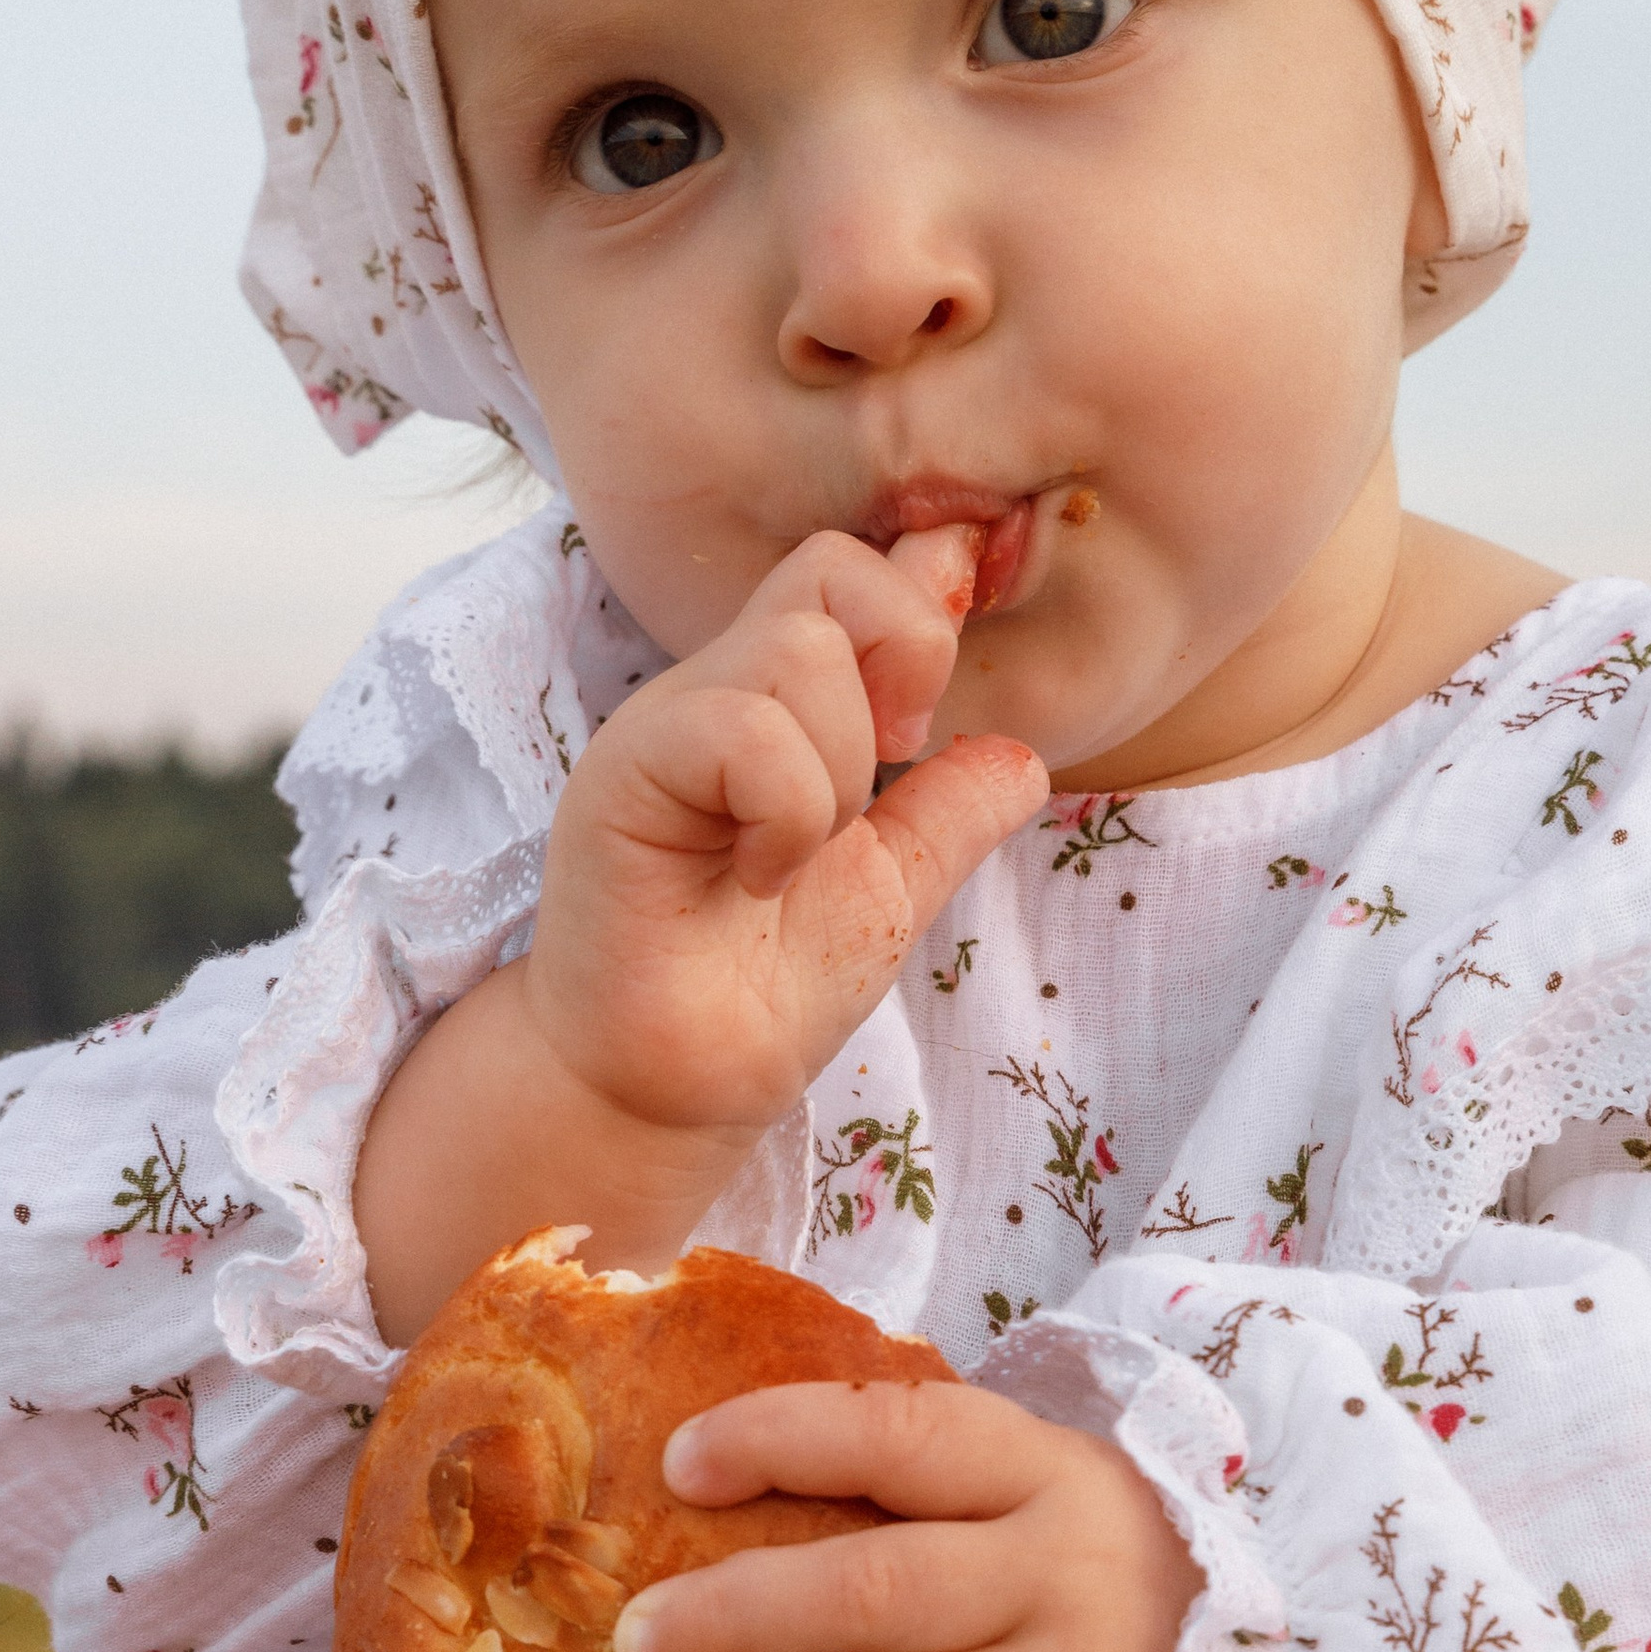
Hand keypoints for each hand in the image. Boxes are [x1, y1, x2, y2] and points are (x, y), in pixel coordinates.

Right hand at [355, 528, 1046, 1336]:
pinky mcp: (625, 772)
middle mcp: (721, 693)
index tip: (932, 716)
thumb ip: (951, 810)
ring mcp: (668, 725)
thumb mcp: (893, 886)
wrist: (678, 1083)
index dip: (925, 591)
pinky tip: (758, 876)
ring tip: (799, 856)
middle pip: (833, 569)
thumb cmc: (763, 988)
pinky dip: (785, 809)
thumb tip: (1025, 755)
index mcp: (783, 705)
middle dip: (903, 664)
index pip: (854, 574)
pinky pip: (740, 726)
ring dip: (838, 769)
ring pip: (799, 649)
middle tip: (886, 774)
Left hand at [617, 1381, 1205, 1651]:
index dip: (779, 1438)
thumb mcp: (1041, 1496)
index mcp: (1050, 1474)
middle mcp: (1066, 1579)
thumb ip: (920, 1486)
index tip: (678, 1465)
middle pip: (867, 1592)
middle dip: (729, 1618)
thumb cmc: (1098, 1585)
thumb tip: (712, 1487)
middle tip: (634, 1650)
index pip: (901, 1435)